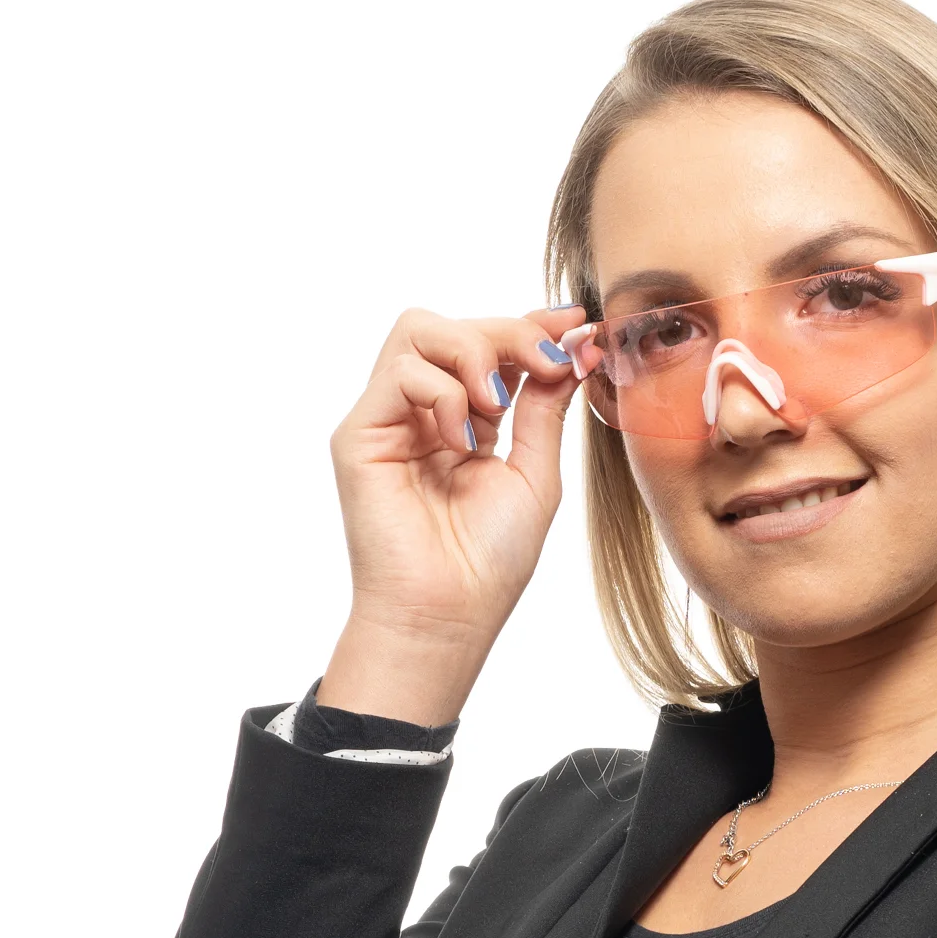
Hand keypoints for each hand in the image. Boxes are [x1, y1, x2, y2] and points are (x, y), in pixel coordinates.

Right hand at [316, 303, 599, 720]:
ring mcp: (388, 420)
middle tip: (549, 363)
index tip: (576, 323)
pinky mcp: (360, 435)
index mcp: (466, 422)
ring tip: (499, 404)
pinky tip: (463, 438)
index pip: (489, 348)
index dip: (530, 326)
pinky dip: (444, 393)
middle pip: (453, 326)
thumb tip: (570, 349)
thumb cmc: (490, 560)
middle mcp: (423, 414)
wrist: (450, 613)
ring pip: (419, 330)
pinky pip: (400, 372)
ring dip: (473, 352)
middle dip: (509, 333)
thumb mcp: (536, 472)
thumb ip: (544, 408)